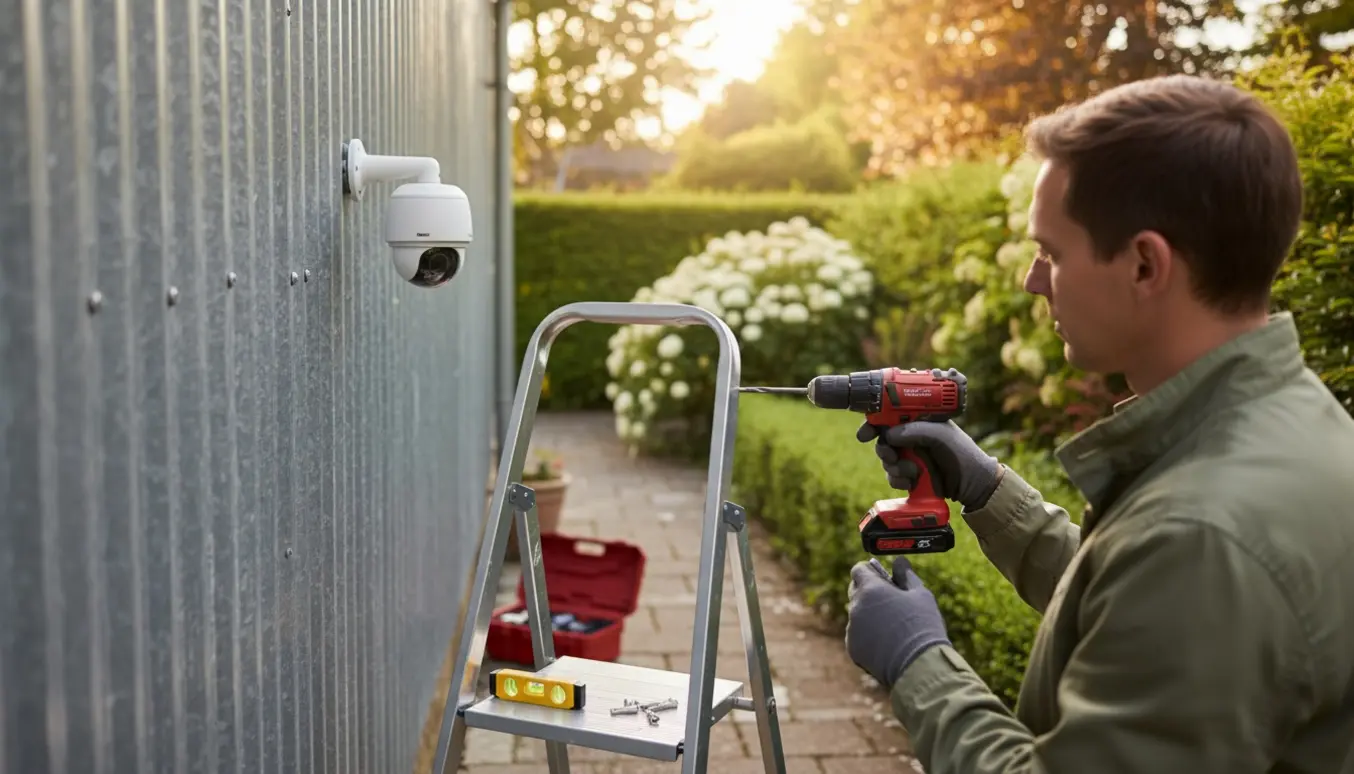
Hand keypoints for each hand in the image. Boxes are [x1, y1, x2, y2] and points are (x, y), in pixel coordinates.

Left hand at [845, 557, 949, 687]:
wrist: (919, 665)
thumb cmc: (923, 626)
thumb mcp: (920, 594)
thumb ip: (906, 575)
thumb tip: (899, 560)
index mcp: (870, 589)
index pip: (858, 570)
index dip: (870, 571)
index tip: (882, 577)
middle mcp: (856, 606)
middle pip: (855, 591)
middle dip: (869, 592)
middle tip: (890, 601)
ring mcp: (852, 629)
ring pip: (857, 615)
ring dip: (869, 615)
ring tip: (893, 626)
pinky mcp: (853, 648)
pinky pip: (857, 635)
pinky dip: (868, 636)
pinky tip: (887, 643)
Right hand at [857, 420, 1000, 510]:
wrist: (974, 486)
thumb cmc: (962, 454)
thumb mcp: (939, 436)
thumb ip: (914, 431)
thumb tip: (889, 434)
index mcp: (920, 421)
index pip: (890, 416)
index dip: (874, 423)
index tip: (865, 434)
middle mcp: (913, 438)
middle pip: (883, 440)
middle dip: (884, 450)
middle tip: (891, 456)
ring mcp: (911, 457)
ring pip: (886, 460)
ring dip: (895, 468)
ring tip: (912, 472)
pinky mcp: (910, 476)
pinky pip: (892, 477)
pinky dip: (898, 481)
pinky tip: (912, 482)